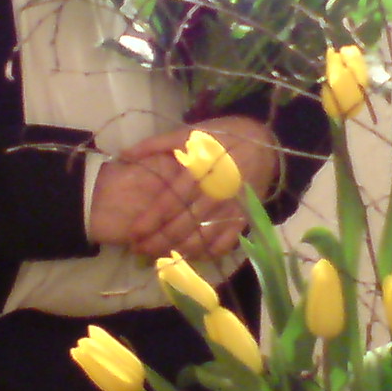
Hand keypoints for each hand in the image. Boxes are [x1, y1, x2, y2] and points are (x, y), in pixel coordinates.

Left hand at [94, 117, 283, 260]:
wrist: (267, 142)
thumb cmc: (223, 137)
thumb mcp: (191, 133)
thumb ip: (158, 144)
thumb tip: (125, 155)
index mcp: (202, 168)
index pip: (172, 200)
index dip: (152, 219)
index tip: (134, 233)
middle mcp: (217, 191)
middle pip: (184, 224)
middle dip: (159, 240)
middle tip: (139, 250)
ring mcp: (233, 207)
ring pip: (203, 238)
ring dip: (179, 251)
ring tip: (157, 257)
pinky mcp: (245, 218)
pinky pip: (225, 243)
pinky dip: (206, 253)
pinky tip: (189, 256)